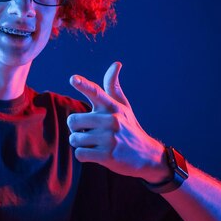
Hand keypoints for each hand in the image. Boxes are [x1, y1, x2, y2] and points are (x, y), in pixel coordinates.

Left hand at [67, 62, 169, 182]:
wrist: (147, 156)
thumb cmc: (129, 128)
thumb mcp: (123, 107)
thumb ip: (113, 87)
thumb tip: (116, 64)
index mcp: (112, 107)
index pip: (96, 92)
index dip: (83, 85)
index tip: (73, 79)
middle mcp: (111, 120)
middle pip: (73, 121)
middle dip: (76, 129)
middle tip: (90, 132)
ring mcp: (110, 138)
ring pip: (74, 139)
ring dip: (81, 143)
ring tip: (96, 144)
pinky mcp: (108, 156)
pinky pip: (79, 153)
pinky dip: (83, 155)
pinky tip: (96, 154)